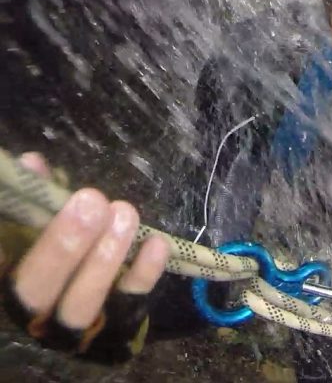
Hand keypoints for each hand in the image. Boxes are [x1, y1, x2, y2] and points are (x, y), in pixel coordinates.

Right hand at [2, 153, 169, 344]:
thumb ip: (32, 201)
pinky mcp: (113, 329)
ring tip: (124, 213)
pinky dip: (143, 274)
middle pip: (36, 289)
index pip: (3, 265)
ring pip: (82, 304)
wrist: (79, 304)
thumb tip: (32, 163)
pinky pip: (128, 305)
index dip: (8, 237)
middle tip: (91, 201)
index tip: (32, 199)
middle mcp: (28, 316)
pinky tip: (156, 243)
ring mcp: (70, 329)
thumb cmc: (50, 255)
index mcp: (5, 285)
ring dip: (105, 257)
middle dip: (64, 244)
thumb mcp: (33, 228)